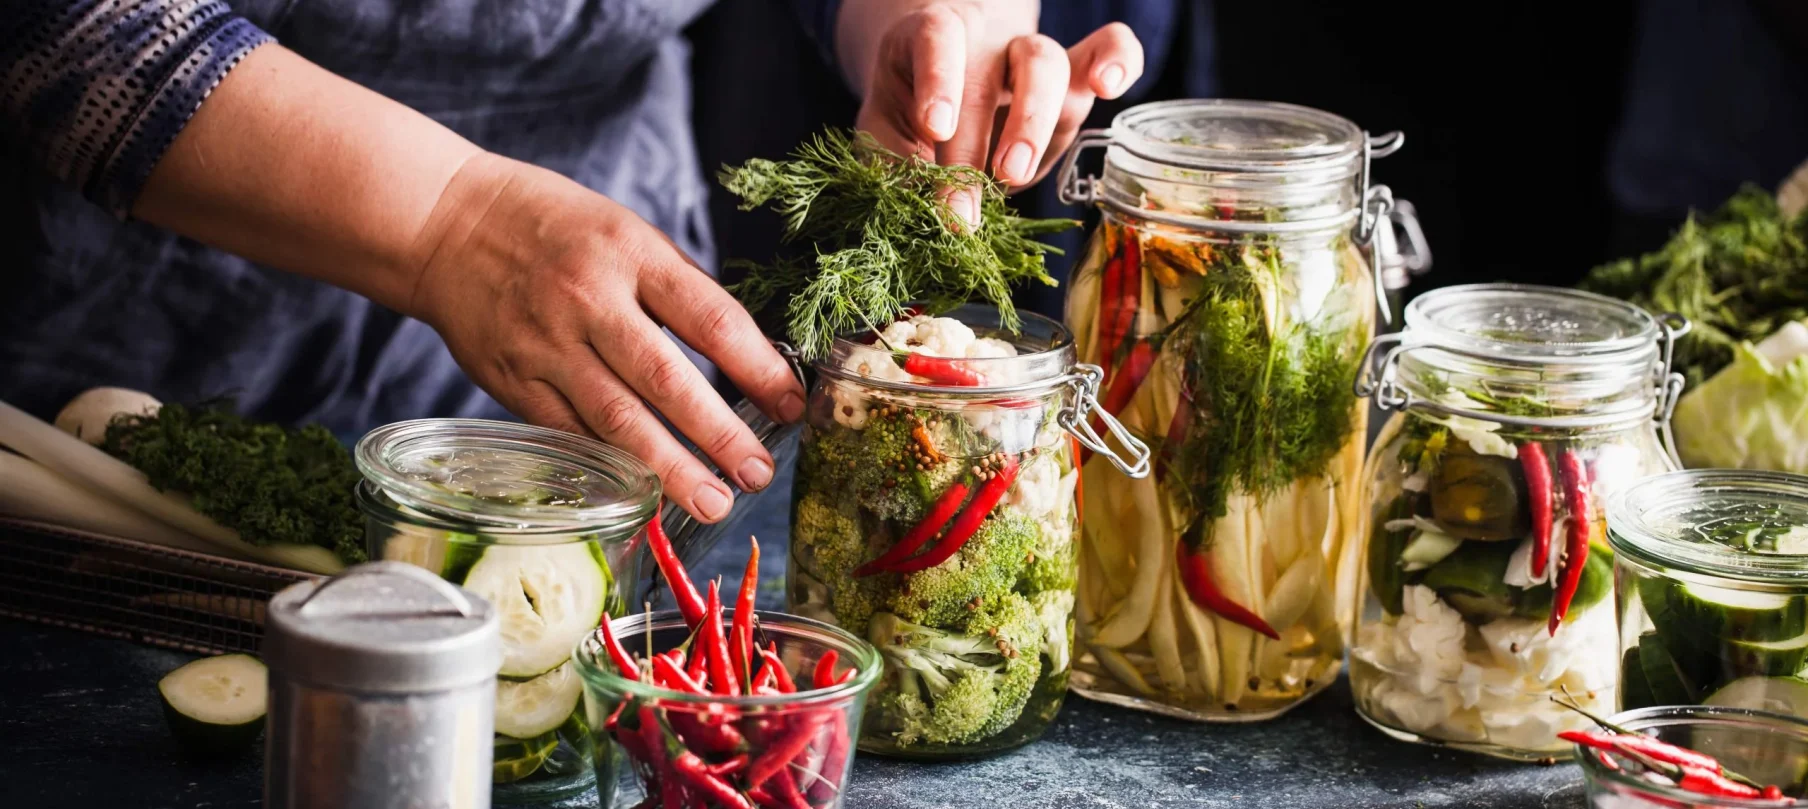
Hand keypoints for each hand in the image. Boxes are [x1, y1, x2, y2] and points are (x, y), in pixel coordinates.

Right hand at [410, 153, 805, 522]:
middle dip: (719, 435)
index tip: (791, 405)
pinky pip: (572, 434)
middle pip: (667, 380)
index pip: (710, 319)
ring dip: (670, 469)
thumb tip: (745, 355)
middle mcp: (590, 301)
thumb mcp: (626, 232)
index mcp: (631, 254)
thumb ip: (677, 290)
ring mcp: (547, 346)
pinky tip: (644, 494)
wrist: (446, 223)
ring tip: (713, 502)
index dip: (758, 368)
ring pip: (617, 420)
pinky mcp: (514, 382)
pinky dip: (611, 467)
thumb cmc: (554, 226)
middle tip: (758, 474)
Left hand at [845, 2, 1144, 220]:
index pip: (937, 41)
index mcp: (929, 40)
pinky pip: (1109, 48)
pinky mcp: (1073, 80)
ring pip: (1047, 65)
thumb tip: (913, 213)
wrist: (946, 95)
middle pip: (995, 70)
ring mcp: (1033, 58)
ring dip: (1034, 123)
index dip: (939, 81)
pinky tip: (1112, 86)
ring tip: (1014, 176)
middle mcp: (985, 43)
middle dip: (982, 140)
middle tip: (968, 198)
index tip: (935, 128)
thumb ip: (894, 164)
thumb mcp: (887, 133)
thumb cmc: (911, 114)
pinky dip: (1119, 59)